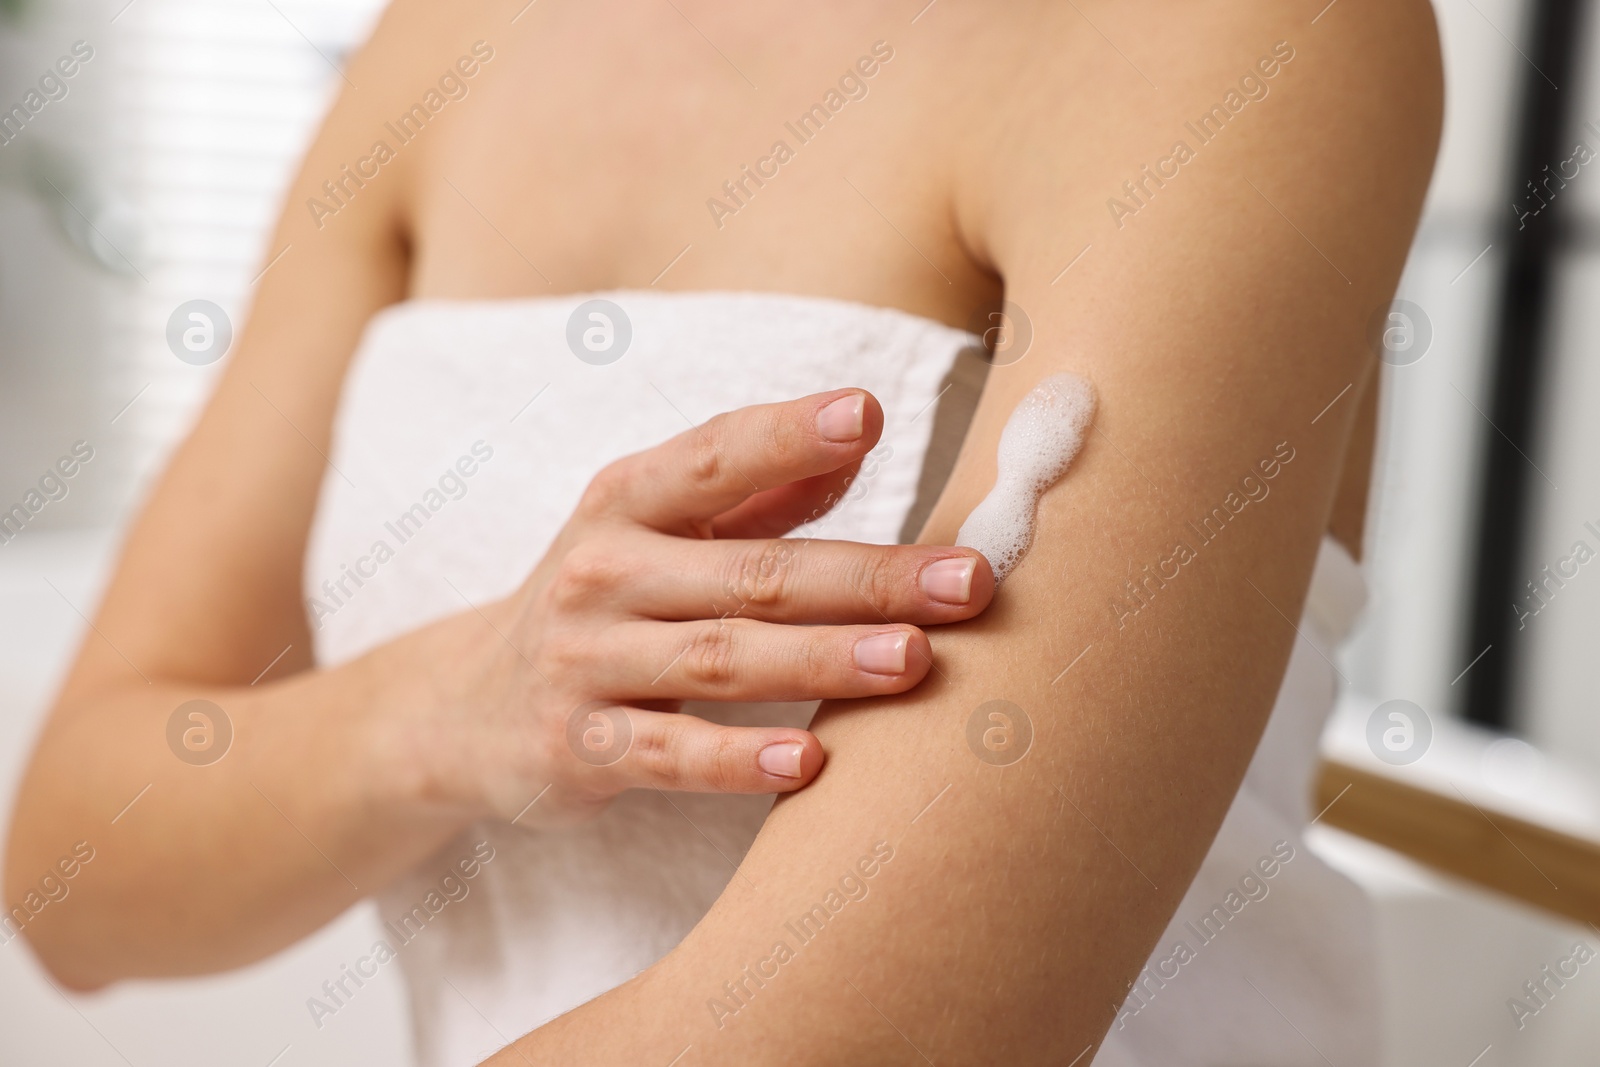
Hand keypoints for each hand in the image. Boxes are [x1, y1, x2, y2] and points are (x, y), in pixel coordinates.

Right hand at [397, 389, 994, 823]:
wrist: (465, 707)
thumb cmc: (598, 601)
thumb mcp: (652, 530)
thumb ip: (753, 493)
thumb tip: (858, 437)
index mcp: (626, 501)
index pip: (713, 457)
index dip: (788, 435)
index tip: (866, 414)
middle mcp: (602, 570)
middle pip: (751, 572)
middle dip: (866, 576)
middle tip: (967, 581)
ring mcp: (586, 661)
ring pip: (719, 657)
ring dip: (823, 659)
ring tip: (915, 660)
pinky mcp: (581, 746)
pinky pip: (669, 754)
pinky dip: (737, 760)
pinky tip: (810, 762)